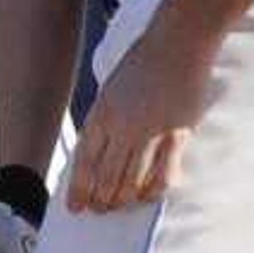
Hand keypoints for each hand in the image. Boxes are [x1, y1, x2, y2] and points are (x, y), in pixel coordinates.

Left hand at [66, 10, 207, 212]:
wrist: (178, 42)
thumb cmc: (144, 62)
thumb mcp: (111, 90)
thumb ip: (106, 121)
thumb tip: (101, 155)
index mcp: (102, 113)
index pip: (85, 162)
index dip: (79, 189)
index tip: (75, 207)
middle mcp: (123, 125)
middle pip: (106, 176)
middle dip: (100, 199)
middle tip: (100, 210)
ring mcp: (151, 131)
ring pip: (132, 180)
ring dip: (124, 199)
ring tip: (120, 206)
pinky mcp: (178, 133)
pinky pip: (164, 173)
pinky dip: (154, 189)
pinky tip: (149, 195)